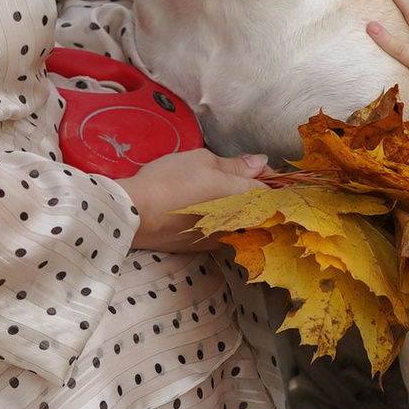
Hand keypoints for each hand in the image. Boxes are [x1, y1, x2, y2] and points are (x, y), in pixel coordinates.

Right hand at [120, 148, 270, 251]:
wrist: (137, 213)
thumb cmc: (170, 181)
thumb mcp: (203, 161)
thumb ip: (235, 165)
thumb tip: (259, 163)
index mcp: (243, 197)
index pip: (271, 188)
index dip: (268, 175)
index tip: (256, 167)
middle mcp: (238, 222)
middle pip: (260, 207)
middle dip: (254, 192)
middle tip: (235, 176)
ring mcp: (222, 237)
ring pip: (242, 221)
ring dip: (237, 207)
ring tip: (215, 192)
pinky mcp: (204, 247)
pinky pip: (223, 232)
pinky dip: (220, 221)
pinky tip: (202, 209)